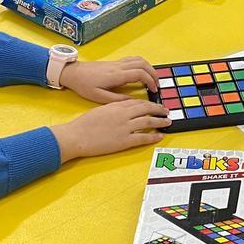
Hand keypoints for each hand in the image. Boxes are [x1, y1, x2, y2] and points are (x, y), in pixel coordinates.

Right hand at [52, 99, 170, 162]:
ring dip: (160, 121)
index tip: (154, 104)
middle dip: (158, 109)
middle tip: (166, 111)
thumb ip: (113, 108)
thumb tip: (123, 109)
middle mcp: (123, 115)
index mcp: (116, 106)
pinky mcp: (124, 141)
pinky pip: (143, 138)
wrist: (77, 136)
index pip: (137, 102)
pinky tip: (160, 136)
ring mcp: (125, 128)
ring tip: (167, 122)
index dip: (148, 103)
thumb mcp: (100, 110)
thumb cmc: (84, 124)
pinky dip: (153, 136)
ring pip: (148, 122)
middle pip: (146, 109)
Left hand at [58, 56, 158, 102]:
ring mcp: (117, 63)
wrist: (72, 72)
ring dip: (149, 67)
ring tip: (152, 78)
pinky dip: (141, 64)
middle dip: (153, 74)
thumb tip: (132, 102)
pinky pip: (132, 59)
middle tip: (157, 84)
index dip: (150, 81)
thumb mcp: (99, 97)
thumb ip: (116, 99)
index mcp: (116, 75)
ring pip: (139, 59)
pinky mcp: (114, 62)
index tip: (153, 90)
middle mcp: (119, 66)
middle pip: (143, 64)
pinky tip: (141, 71)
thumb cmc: (84, 85)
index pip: (140, 74)